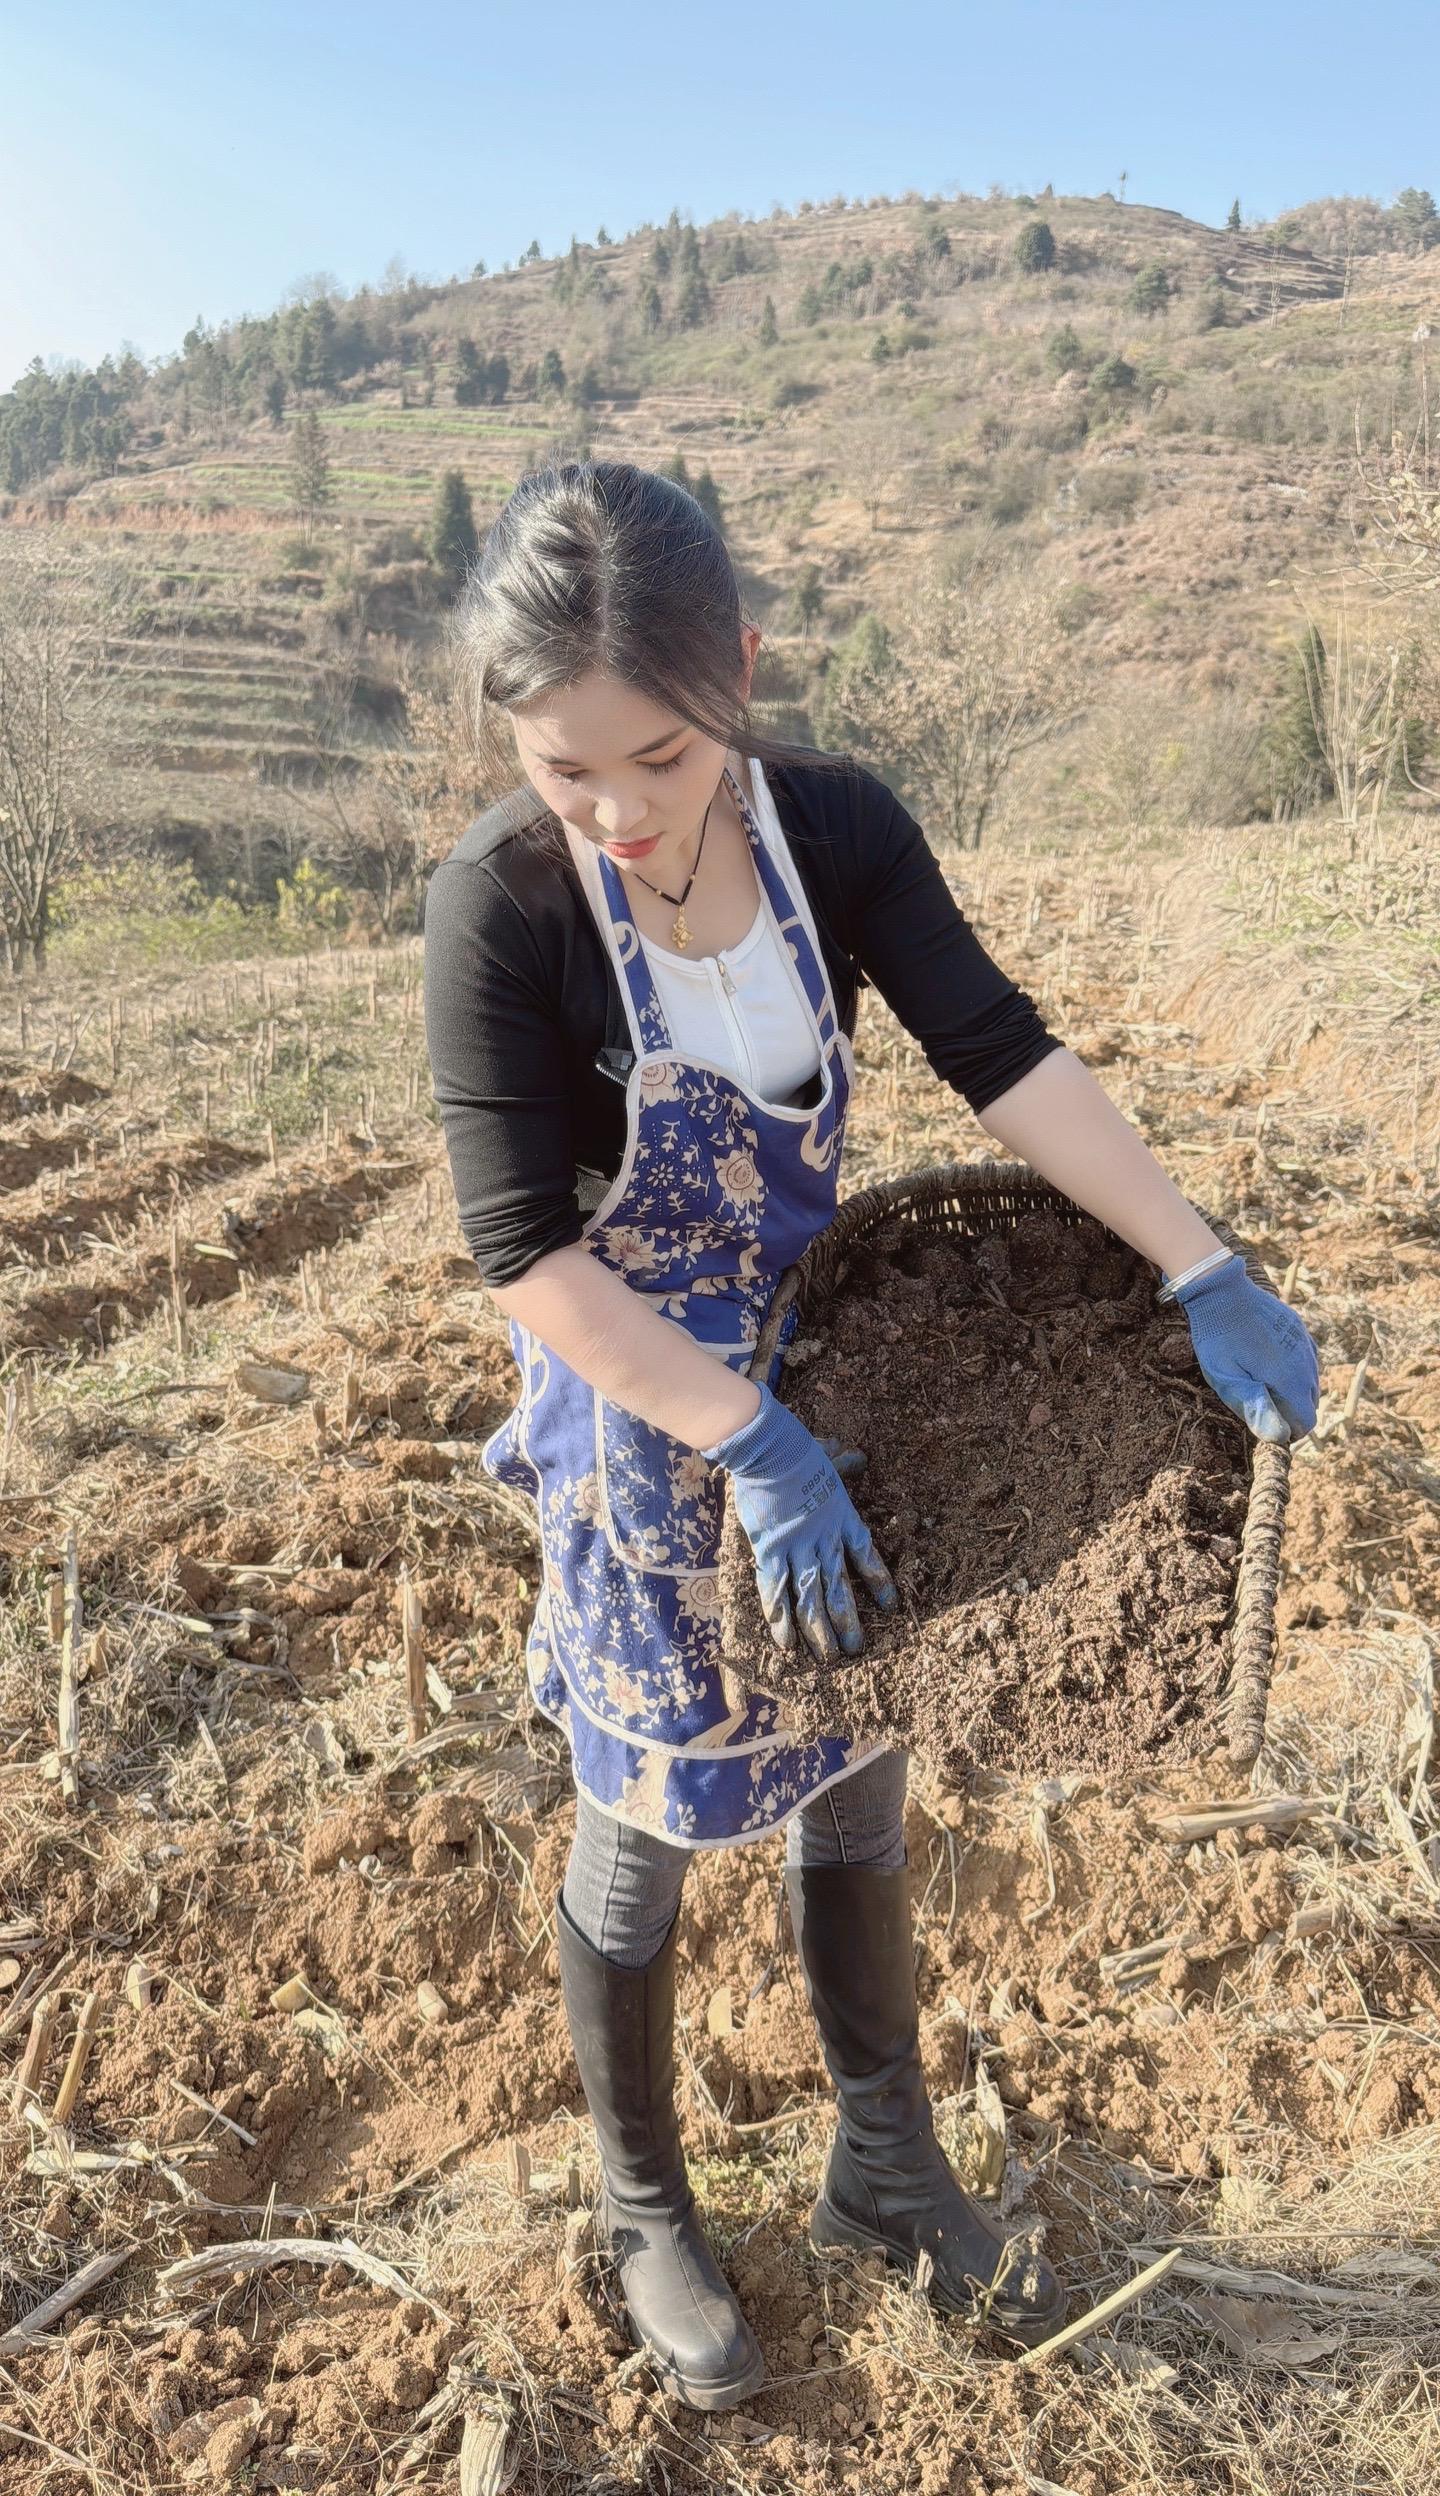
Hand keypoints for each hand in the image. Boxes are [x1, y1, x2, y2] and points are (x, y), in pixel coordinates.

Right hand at [703, 1385, 896, 1662]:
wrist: (771, 1451)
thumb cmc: (799, 1450)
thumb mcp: (829, 1457)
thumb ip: (844, 1462)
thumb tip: (857, 1456)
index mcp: (843, 1519)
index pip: (867, 1557)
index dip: (879, 1583)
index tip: (890, 1606)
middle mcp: (825, 1541)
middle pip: (840, 1589)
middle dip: (848, 1622)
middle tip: (856, 1650)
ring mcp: (798, 1549)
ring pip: (812, 1598)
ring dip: (821, 1631)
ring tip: (830, 1658)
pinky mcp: (770, 1550)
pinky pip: (776, 1592)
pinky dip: (781, 1620)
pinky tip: (786, 1646)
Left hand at [1169, 1252, 1319, 1442]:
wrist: (1221, 1289)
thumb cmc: (1217, 1338)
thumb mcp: (1226, 1377)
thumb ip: (1254, 1407)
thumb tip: (1280, 1437)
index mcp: (1291, 1379)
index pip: (1307, 1422)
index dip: (1286, 1430)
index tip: (1262, 1420)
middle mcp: (1306, 1363)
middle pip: (1310, 1403)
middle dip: (1288, 1410)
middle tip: (1254, 1399)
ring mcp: (1305, 1344)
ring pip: (1310, 1382)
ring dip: (1290, 1389)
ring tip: (1257, 1379)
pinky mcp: (1300, 1330)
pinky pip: (1306, 1360)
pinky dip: (1293, 1369)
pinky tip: (1267, 1360)